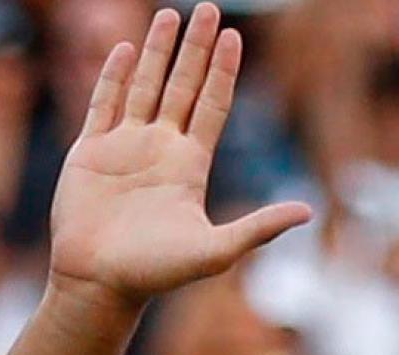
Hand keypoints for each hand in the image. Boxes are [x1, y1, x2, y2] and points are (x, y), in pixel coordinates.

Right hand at [48, 4, 310, 308]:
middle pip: (183, 86)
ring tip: (171, 14)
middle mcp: (161, 148)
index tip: (234, 37)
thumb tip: (308, 212)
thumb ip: (260, 227)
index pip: (212, 105)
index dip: (223, 71)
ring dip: (158, 52)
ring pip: (145, 86)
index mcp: (190, 165)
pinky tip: (126, 48)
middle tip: (209, 8)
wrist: (100, 283)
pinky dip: (114, 75)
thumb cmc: (158, 273)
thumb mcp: (217, 249)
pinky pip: (103, 103)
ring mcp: (125, 147)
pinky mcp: (90, 152)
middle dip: (196, 48)